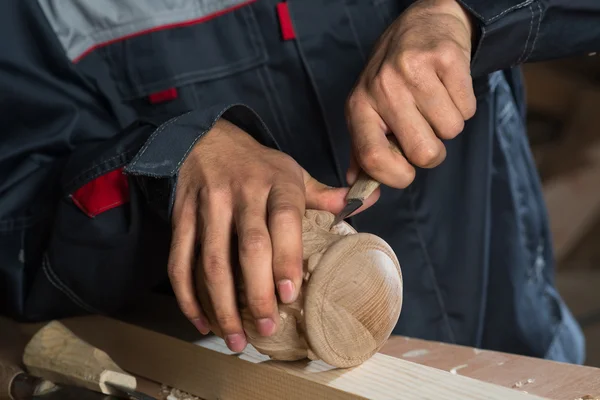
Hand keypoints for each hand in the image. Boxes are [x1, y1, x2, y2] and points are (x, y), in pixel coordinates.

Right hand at [168, 119, 378, 351]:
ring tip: (234, 338)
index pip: (284, 220)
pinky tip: (200, 320)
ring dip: (221, 304)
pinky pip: (180, 260)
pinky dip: (187, 295)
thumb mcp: (292, 172)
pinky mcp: (182, 217)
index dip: (287, 258)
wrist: (206, 140)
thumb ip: (324, 194)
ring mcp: (209, 205)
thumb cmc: (258, 165)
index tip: (289, 294)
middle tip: (265, 327)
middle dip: (257, 292)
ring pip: (211, 259)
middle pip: (249, 246)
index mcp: (277, 183)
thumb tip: (367, 203)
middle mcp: (242, 193)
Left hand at [345, 0, 476, 186]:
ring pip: (450, 131)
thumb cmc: (394, 75)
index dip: (396, 176)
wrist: (424, 23)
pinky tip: (448, 86)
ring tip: (434, 100)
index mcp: (358, 106)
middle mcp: (382, 88)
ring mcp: (413, 71)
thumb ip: (364, 150)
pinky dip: (464, 105)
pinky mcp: (445, 59)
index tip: (406, 172)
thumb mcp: (369, 108)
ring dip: (448, 123)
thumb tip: (358, 189)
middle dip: (432, 150)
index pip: (372, 158)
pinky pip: (468, 109)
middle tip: (424, 127)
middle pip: (423, 153)